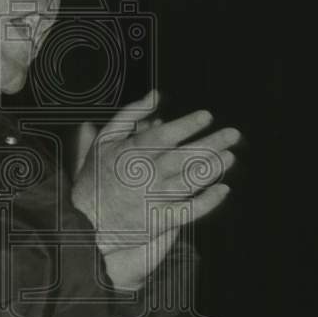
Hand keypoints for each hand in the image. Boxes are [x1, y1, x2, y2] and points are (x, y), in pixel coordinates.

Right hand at [70, 90, 240, 288]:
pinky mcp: (159, 220)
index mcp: (131, 153)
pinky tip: (223, 190)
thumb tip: (155, 96)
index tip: (207, 116)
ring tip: (230, 156)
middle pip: (184, 157)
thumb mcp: (105, 139)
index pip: (165, 136)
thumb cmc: (96, 176)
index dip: (188, 125)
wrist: (84, 220)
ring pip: (189, 182)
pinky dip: (207, 201)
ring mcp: (153, 199)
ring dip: (213, 169)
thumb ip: (130, 114)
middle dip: (211, 144)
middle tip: (233, 134)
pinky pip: (188, 211)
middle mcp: (145, 175)